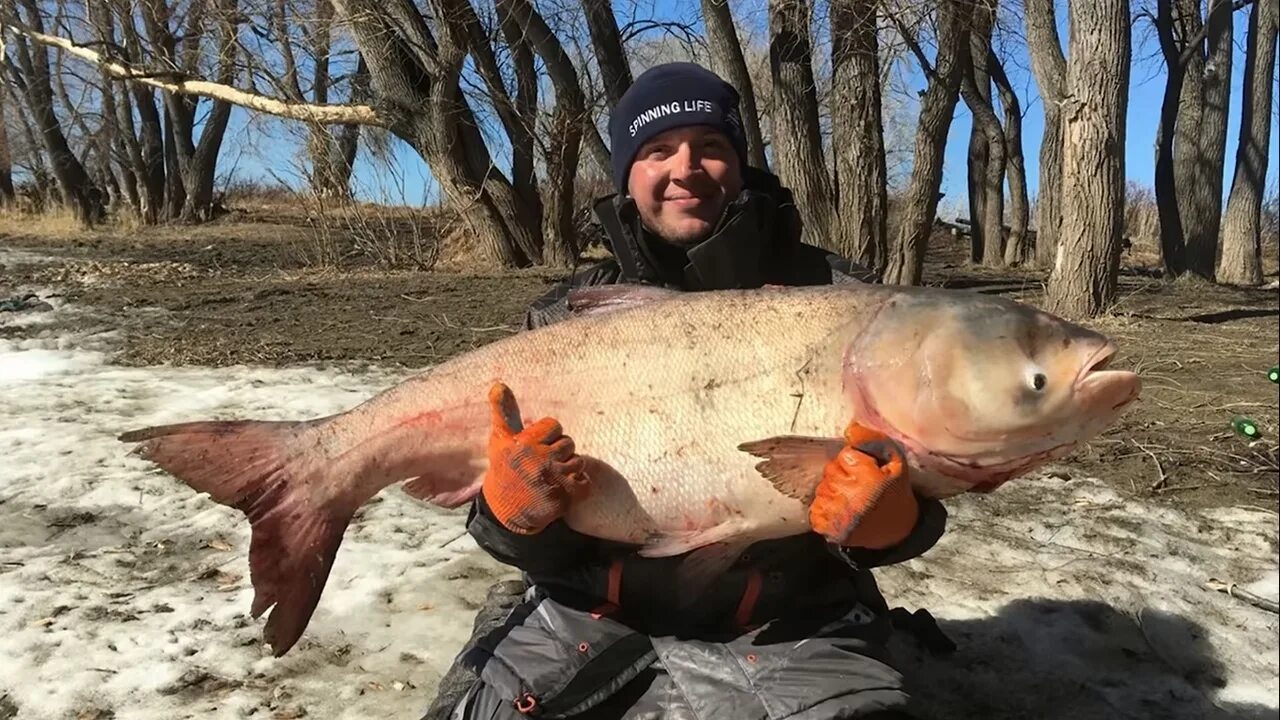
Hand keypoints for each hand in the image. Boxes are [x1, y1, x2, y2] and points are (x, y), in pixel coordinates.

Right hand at [481, 383, 589, 534]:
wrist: (506, 512)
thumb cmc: (504, 470)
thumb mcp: (500, 440)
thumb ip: (503, 411)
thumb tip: (498, 384)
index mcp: (524, 443)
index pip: (554, 425)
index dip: (548, 436)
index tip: (536, 447)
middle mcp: (538, 458)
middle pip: (568, 442)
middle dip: (559, 452)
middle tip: (543, 464)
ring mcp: (553, 478)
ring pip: (578, 461)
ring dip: (568, 469)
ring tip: (551, 477)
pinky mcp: (564, 496)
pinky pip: (585, 482)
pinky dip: (577, 486)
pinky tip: (561, 488)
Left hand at [809, 423, 918, 549]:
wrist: (897, 531)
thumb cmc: (896, 492)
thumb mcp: (895, 461)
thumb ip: (873, 440)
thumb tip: (849, 428)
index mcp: (868, 480)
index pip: (844, 455)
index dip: (855, 462)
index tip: (866, 472)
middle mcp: (850, 498)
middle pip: (830, 470)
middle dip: (842, 475)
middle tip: (860, 487)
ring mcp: (836, 516)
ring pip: (821, 488)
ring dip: (833, 491)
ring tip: (852, 500)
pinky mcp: (827, 528)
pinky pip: (815, 506)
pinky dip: (825, 507)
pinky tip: (843, 511)